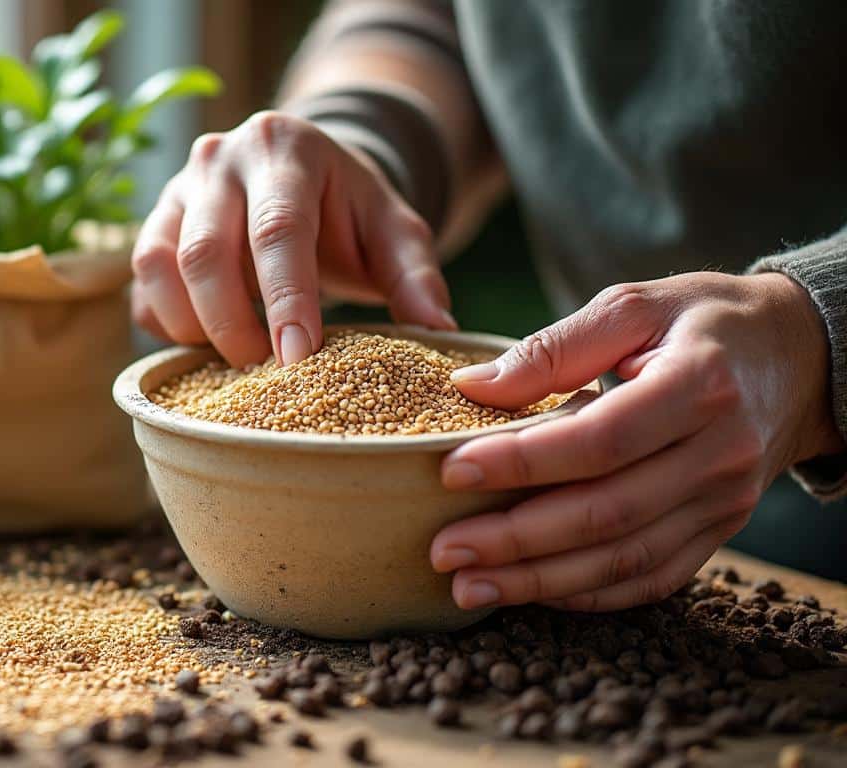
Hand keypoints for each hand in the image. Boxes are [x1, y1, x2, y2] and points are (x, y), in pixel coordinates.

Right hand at [132, 111, 455, 367]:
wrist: (298, 177)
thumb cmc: (350, 211)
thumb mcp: (394, 231)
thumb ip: (416, 276)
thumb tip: (439, 332)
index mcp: (286, 149)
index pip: (278, 229)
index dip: (285, 297)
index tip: (296, 357)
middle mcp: (220, 158)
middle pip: (206, 251)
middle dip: (231, 324)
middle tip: (265, 373)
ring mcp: (177, 189)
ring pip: (159, 265)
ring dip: (191, 326)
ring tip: (236, 359)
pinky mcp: (153, 224)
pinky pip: (142, 283)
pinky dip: (166, 322)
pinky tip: (205, 343)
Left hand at [429, 272, 843, 611]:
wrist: (800, 356)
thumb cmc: (702, 322)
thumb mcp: (634, 306)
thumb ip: (554, 347)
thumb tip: (470, 387)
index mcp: (699, 385)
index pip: (599, 439)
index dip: (522, 462)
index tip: (451, 471)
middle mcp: (719, 454)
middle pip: (607, 513)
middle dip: (516, 539)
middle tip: (444, 550)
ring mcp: (725, 502)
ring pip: (624, 559)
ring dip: (540, 581)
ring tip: (469, 586)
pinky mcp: (720, 531)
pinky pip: (651, 578)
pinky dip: (588, 593)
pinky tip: (531, 593)